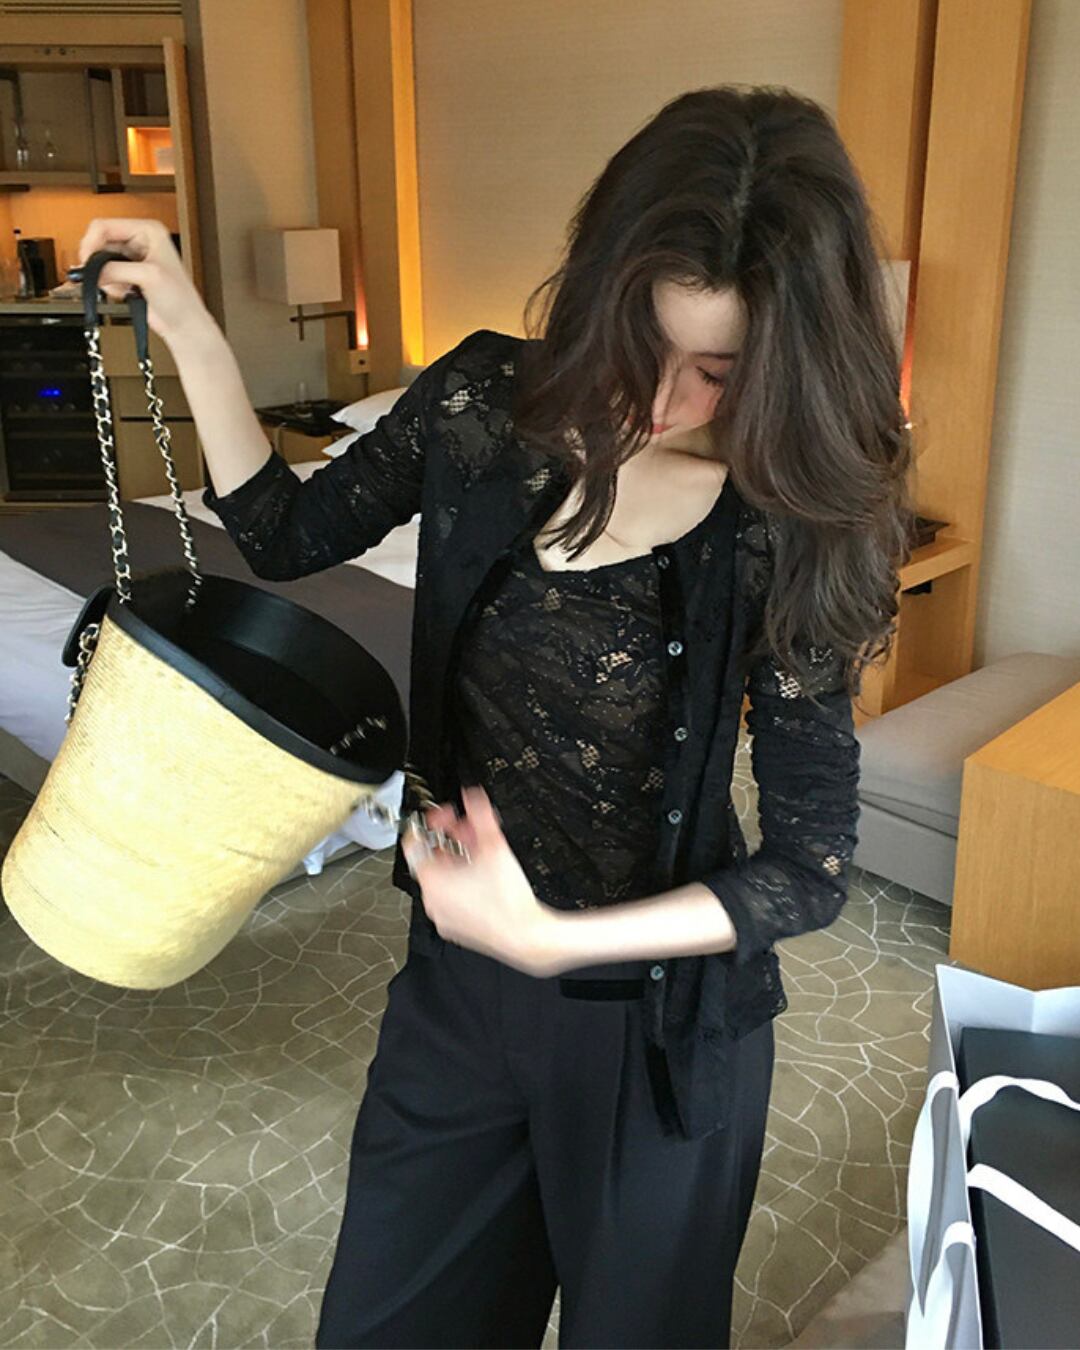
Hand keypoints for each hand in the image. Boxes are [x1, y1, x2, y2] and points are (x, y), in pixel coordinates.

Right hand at [75, 217, 215, 347]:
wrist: (184, 325)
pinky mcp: (127, 274)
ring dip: (106, 277)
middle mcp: (139, 240)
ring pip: (99, 260)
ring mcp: (132, 258)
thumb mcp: (148, 276)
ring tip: (125, 288)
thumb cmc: (180, 299)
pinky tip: (127, 293)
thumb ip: (116, 269)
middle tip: (102, 278)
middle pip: (99, 242)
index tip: (86, 262)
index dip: (91, 243)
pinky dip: (109, 286)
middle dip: (98, 263)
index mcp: (148, 230)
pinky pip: (104, 275)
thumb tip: (92, 269)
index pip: (105, 226)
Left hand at [402, 785, 564, 977]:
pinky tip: (485, 875)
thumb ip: (480, 815)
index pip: (414, 843)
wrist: (527, 936)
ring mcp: (444, 916)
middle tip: (470, 830)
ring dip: (459, 859)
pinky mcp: (457, 927)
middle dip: (452, 839)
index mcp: (433, 881)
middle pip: (433, 858)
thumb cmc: (509, 902)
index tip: (447, 817)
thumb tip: (473, 795)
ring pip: (444, 878)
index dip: (430, 824)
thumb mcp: (495, 847)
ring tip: (482, 851)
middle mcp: (433, 900)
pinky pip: (452, 897)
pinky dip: (463, 882)